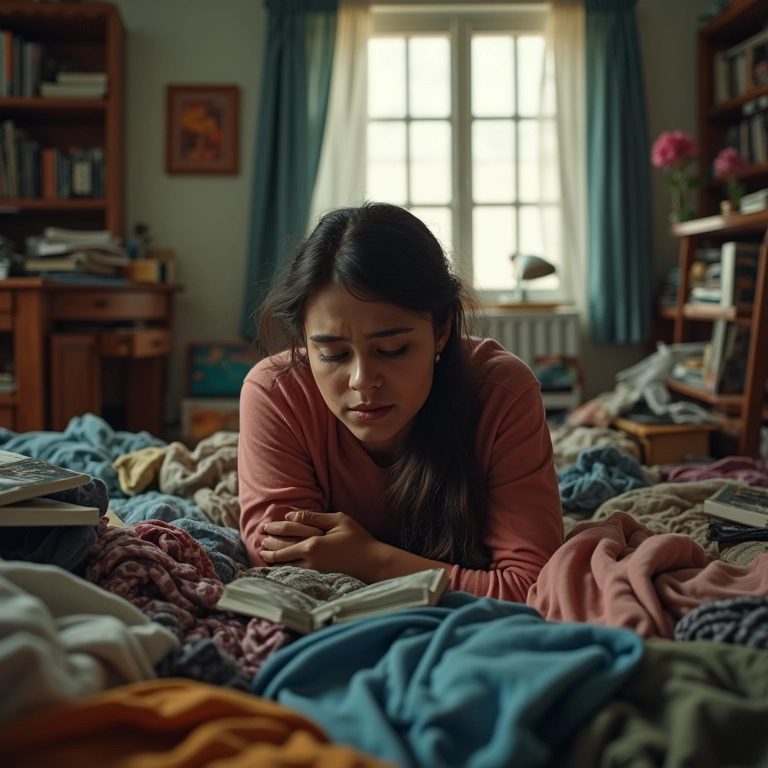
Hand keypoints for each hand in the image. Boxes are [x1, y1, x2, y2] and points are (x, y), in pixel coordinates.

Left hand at [259, 510, 383, 582]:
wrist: (372, 563)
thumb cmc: (358, 539)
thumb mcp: (339, 520)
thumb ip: (314, 517)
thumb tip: (290, 516)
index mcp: (314, 542)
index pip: (287, 533)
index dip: (274, 529)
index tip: (265, 526)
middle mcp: (310, 558)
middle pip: (282, 551)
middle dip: (269, 545)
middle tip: (261, 540)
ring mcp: (313, 570)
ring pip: (286, 565)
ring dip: (273, 559)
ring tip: (264, 554)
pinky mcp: (317, 578)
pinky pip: (294, 573)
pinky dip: (284, 568)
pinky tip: (278, 566)